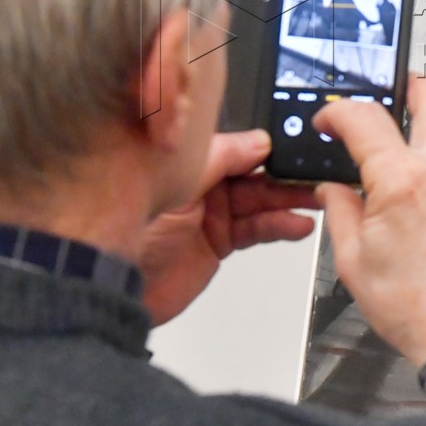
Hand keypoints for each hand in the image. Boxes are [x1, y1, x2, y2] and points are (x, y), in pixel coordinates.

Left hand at [137, 130, 320, 325]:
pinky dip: (280, 227)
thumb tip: (259, 141)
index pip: (240, 149)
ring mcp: (212, 214)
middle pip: (255, 176)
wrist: (109, 284)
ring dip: (290, 202)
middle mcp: (203, 185)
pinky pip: (256, 230)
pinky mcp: (219, 243)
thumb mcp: (178, 183)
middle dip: (287, 177)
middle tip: (316, 178)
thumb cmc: (126, 229)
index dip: (269, 150)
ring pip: (260, 203)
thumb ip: (220, 159)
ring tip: (317, 201)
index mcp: (190, 161)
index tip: (297, 150)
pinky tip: (299, 224)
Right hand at [314, 78, 425, 368]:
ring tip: (403, 192)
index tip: (332, 120)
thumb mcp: (352, 260)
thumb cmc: (414, 308)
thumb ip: (340, 211)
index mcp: (403, 183)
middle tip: (396, 90)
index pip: (366, 120)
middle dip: (412, 88)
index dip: (340, 112)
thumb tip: (334, 190)